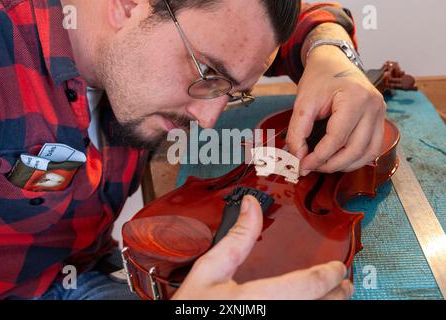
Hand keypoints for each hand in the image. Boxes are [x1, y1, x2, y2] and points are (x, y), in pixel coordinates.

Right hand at [172, 195, 352, 299]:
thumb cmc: (193, 309)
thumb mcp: (209, 270)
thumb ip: (236, 238)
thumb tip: (252, 206)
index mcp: (260, 300)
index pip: (309, 286)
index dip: (330, 275)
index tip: (337, 268)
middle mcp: (274, 315)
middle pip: (323, 308)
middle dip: (338, 294)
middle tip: (343, 284)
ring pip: (316, 318)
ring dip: (329, 307)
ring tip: (333, 297)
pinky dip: (313, 311)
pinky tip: (309, 305)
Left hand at [287, 45, 385, 174]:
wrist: (334, 62)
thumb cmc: (319, 79)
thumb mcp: (303, 102)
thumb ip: (298, 131)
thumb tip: (297, 157)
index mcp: (355, 97)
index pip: (337, 138)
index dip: (318, 156)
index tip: (302, 165)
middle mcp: (374, 106)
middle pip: (355, 149)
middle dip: (330, 164)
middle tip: (311, 167)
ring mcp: (381, 113)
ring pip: (367, 153)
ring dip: (345, 165)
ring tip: (323, 165)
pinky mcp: (380, 120)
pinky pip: (373, 148)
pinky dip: (356, 159)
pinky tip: (339, 160)